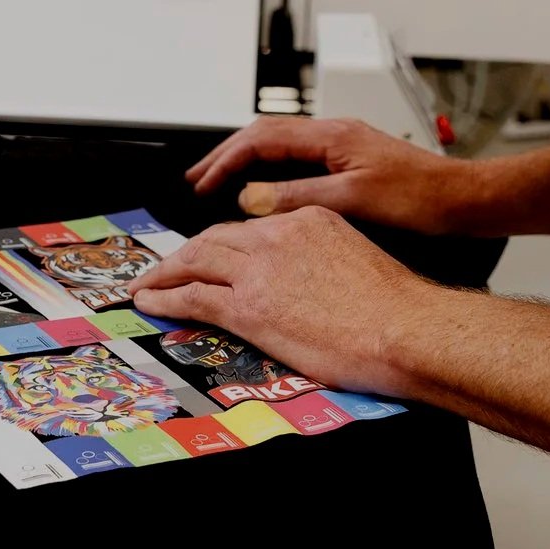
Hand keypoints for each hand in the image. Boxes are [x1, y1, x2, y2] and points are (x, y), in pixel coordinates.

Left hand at [131, 207, 436, 397]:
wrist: (404, 328)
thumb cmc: (395, 308)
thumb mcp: (357, 260)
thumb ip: (323, 260)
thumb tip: (309, 282)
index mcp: (308, 220)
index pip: (250, 225)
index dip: (223, 241)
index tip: (210, 253)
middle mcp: (278, 236)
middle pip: (214, 237)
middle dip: (184, 253)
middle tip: (164, 267)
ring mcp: (259, 271)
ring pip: (194, 260)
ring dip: (163, 273)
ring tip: (145, 284)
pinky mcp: (248, 307)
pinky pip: (192, 296)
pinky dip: (165, 298)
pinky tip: (151, 303)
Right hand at [185, 117, 487, 233]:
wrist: (463, 201)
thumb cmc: (422, 198)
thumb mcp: (353, 200)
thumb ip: (298, 196)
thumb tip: (252, 198)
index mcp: (331, 135)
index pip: (262, 138)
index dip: (227, 161)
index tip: (204, 184)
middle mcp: (334, 134)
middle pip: (264, 135)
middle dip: (226, 155)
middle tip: (196, 178)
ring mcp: (342, 147)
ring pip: (279, 146)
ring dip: (246, 162)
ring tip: (218, 181)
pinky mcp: (350, 163)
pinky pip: (296, 159)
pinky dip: (270, 171)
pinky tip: (263, 189)